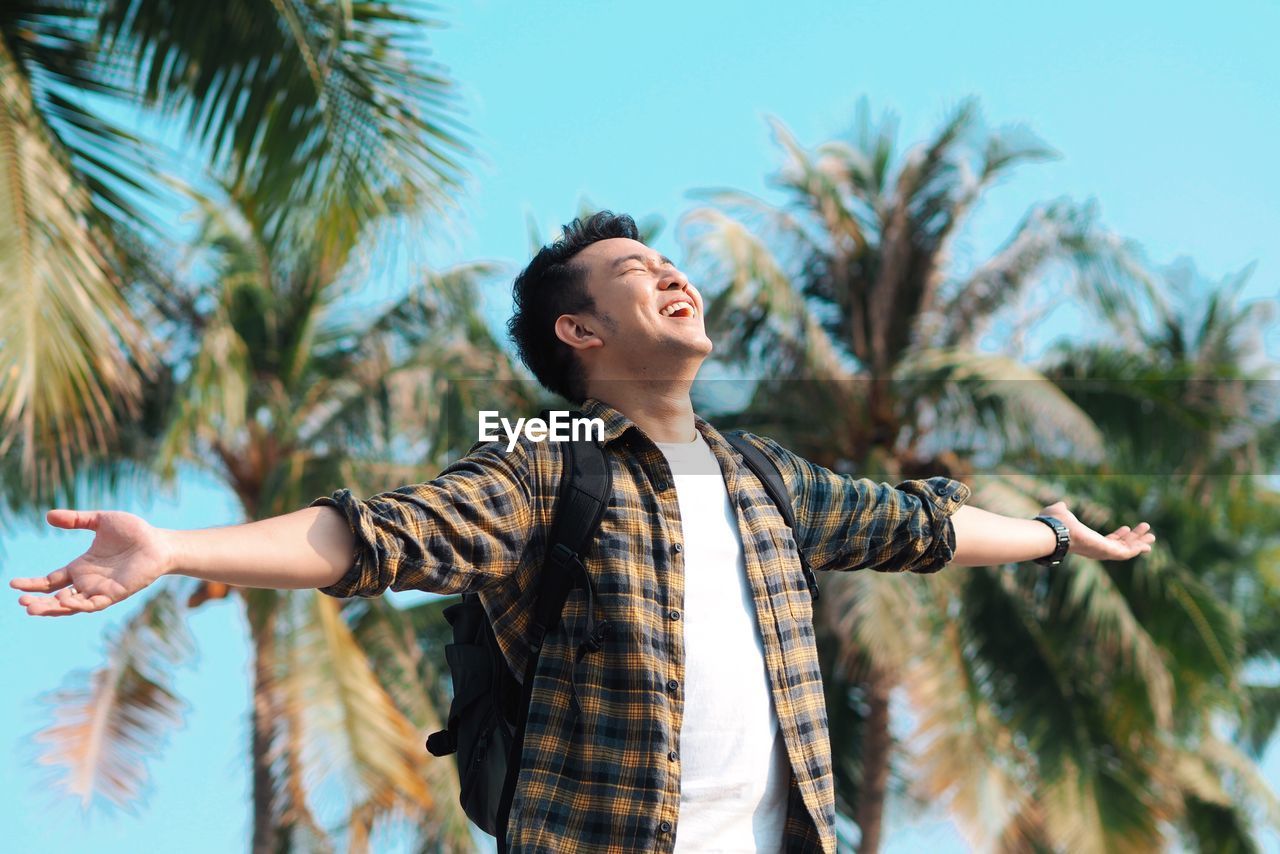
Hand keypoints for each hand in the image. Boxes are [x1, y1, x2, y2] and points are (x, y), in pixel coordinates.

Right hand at [10, 510, 174, 615]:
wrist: (159, 541)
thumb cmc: (134, 532)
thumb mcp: (100, 521)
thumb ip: (76, 520)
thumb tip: (49, 515)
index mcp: (81, 567)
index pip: (50, 580)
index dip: (33, 584)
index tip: (13, 583)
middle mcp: (88, 582)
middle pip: (56, 598)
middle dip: (38, 602)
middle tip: (22, 602)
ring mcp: (100, 590)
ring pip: (71, 605)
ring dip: (52, 608)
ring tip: (33, 608)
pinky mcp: (115, 594)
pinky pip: (93, 604)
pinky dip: (78, 604)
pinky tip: (64, 601)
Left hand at [1039, 501, 1154, 561]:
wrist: (1051, 531)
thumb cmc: (1052, 524)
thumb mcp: (1059, 512)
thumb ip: (1062, 509)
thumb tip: (1061, 505)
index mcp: (1087, 541)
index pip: (1106, 541)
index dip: (1118, 536)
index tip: (1126, 527)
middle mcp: (1095, 549)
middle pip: (1120, 547)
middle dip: (1134, 540)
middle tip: (1148, 533)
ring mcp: (1101, 552)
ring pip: (1126, 550)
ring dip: (1139, 543)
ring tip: (1152, 536)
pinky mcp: (1106, 552)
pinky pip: (1126, 553)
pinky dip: (1136, 548)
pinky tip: (1146, 543)